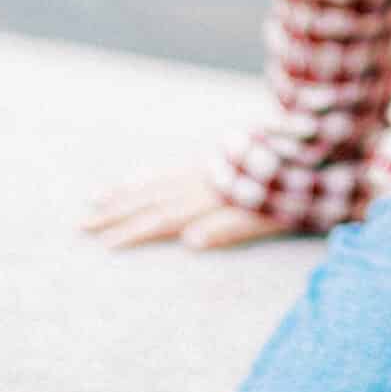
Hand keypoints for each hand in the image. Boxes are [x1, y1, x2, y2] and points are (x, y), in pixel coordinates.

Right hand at [82, 168, 297, 250]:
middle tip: (80, 224)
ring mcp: (203, 169)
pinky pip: (167, 170)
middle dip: (113, 213)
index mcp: (213, 198)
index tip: (104, 243)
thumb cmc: (295, 192)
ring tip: (94, 201)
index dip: (132, 231)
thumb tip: (189, 241)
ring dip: (122, 194)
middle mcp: (201, 181)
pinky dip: (144, 177)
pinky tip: (132, 181)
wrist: (311, 147)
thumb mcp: (269, 216)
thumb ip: (230, 227)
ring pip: (153, 183)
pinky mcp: (210, 162)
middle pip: (149, 199)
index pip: (163, 219)